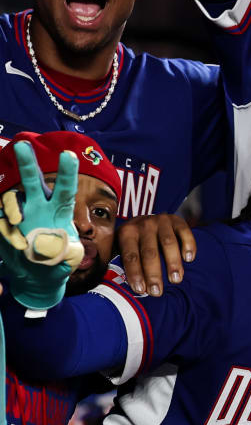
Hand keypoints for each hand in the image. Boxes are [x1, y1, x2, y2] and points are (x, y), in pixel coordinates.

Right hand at [0, 142, 82, 309]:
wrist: (37, 278)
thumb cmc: (58, 264)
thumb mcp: (69, 261)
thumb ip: (67, 254)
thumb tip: (60, 250)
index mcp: (59, 210)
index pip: (65, 189)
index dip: (67, 172)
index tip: (69, 154)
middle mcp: (39, 206)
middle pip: (33, 180)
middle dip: (28, 163)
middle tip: (22, 146)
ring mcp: (20, 214)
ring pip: (11, 197)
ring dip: (12, 206)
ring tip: (18, 222)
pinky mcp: (5, 225)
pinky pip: (0, 218)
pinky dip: (5, 228)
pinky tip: (18, 244)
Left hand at [117, 213, 196, 295]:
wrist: (146, 222)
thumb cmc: (133, 243)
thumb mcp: (121, 249)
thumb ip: (121, 265)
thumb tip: (122, 289)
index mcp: (127, 233)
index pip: (130, 256)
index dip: (135, 273)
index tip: (141, 290)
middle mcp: (144, 225)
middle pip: (149, 251)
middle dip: (153, 274)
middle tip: (157, 291)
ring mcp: (161, 221)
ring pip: (168, 242)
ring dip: (173, 262)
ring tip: (176, 280)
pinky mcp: (177, 220)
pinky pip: (185, 231)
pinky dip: (188, 245)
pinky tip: (189, 259)